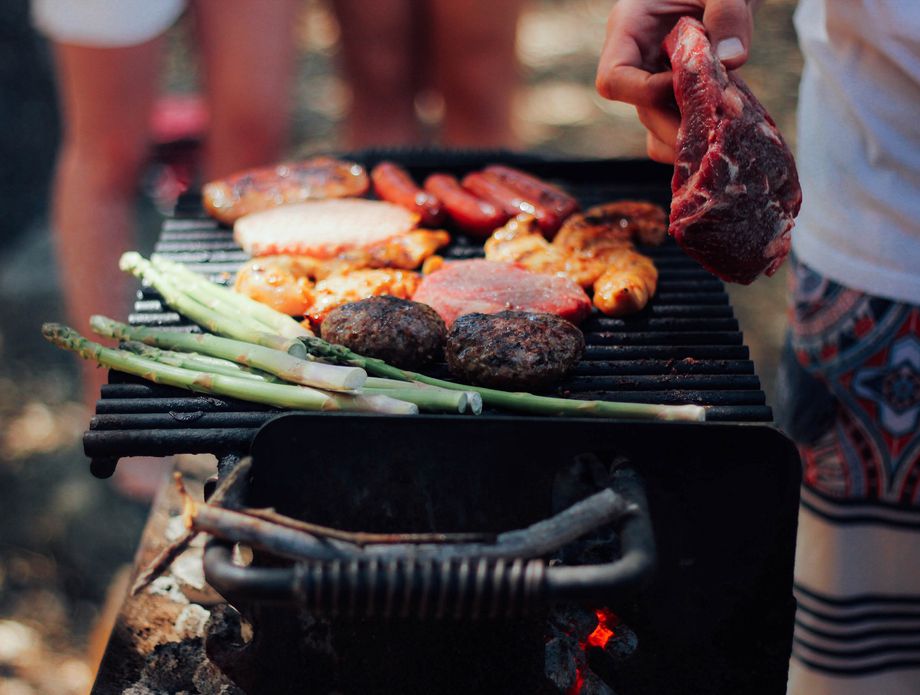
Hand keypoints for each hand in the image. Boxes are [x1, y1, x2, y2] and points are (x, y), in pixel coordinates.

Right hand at [596, 0, 756, 162]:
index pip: (614, 79)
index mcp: (630, 28)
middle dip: (679, 125)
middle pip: (643, 111)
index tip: (689, 83)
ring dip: (690, 137)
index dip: (646, 92)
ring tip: (727, 132)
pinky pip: (676, 129)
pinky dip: (700, 137)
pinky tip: (729, 128)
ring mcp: (657, 80)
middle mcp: (639, 60)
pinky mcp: (679, 94)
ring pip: (658, 128)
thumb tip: (733, 60)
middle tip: (720, 130)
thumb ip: (728, 12)